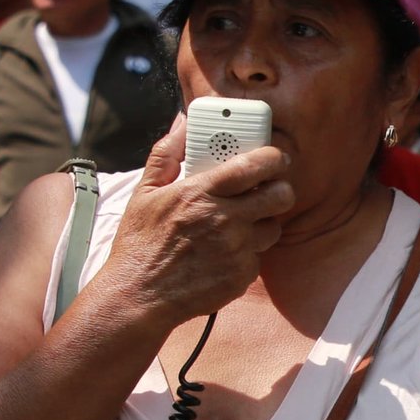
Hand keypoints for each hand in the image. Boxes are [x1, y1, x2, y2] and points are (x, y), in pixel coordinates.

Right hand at [99, 119, 293, 324]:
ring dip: (262, 223)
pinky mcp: (241, 276)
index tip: (273, 158)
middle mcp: (224, 220)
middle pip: (281, 195)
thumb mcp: (145, 192)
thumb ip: (167, 153)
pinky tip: (223, 253)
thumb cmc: (140, 243)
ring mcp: (236, 250)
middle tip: (267, 190)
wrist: (138, 297)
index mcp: (201, 193)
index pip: (256, 164)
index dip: (273, 158)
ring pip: (274, 227)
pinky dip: (246, 253)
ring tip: (238, 224)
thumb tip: (182, 122)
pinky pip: (258, 256)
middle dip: (279, 189)